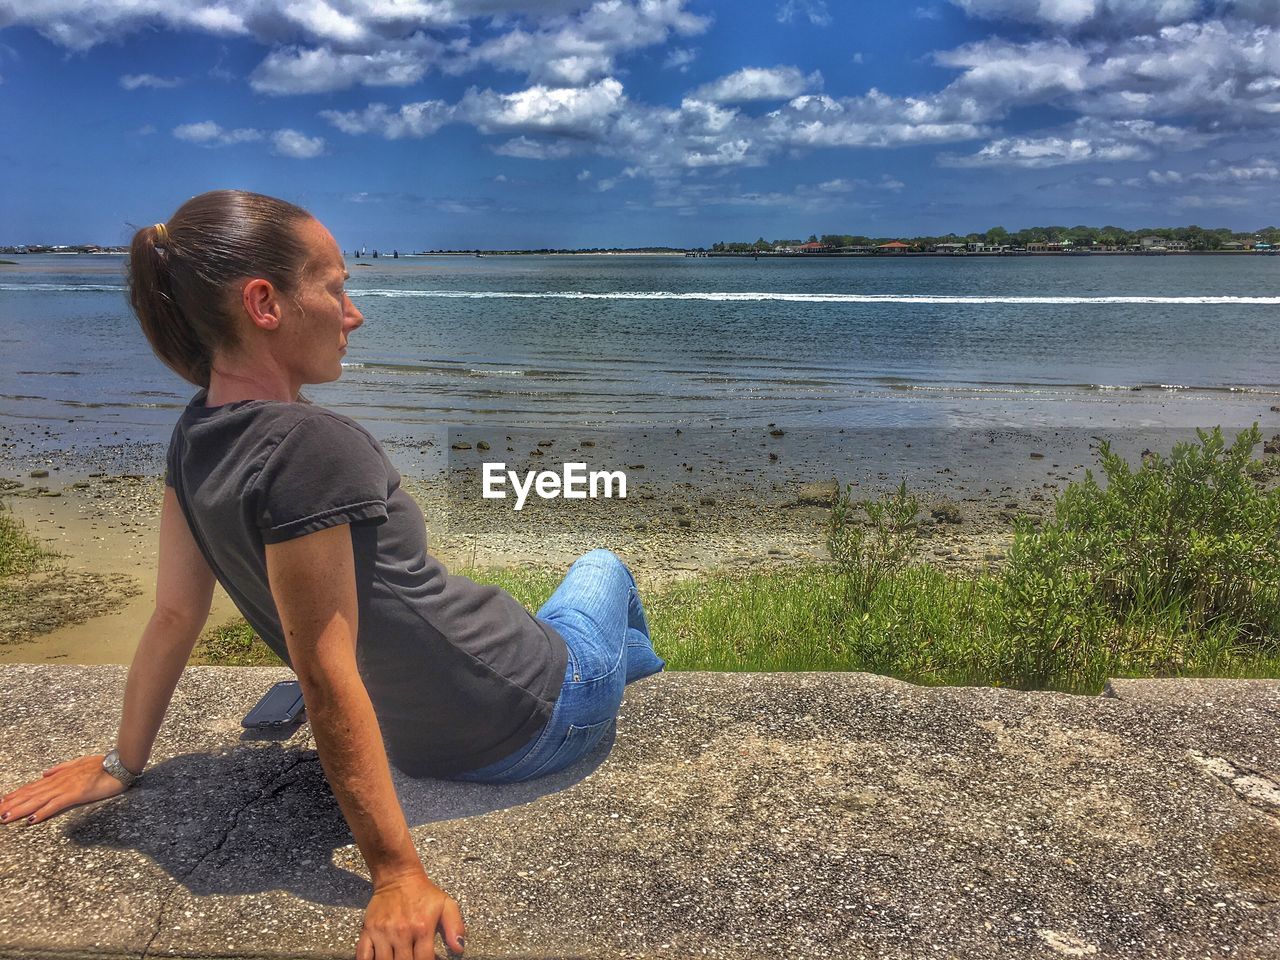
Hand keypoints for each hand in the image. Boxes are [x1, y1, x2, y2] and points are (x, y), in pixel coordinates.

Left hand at [1, 754, 125, 825]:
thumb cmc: (103, 763)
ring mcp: (66, 788)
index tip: (1, 802)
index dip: (15, 795)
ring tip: (4, 817)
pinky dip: (42, 812)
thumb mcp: (79, 762)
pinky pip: (55, 805)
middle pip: (29, 795)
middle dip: (10, 804)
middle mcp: (58, 782)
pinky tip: (31, 820)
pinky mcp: (76, 794)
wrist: (119, 763)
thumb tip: (45, 773)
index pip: (32, 787)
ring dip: (19, 810)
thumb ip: (61, 768)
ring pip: (37, 800)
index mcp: (58, 776)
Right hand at [358, 868, 465, 959]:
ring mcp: (383, 932)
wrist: (398, 876)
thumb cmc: (424, 893)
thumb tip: (458, 949)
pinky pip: (363, 956)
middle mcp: (401, 932)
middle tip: (411, 959)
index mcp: (422, 928)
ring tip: (398, 959)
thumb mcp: (446, 904)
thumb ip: (456, 926)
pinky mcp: (368, 930)